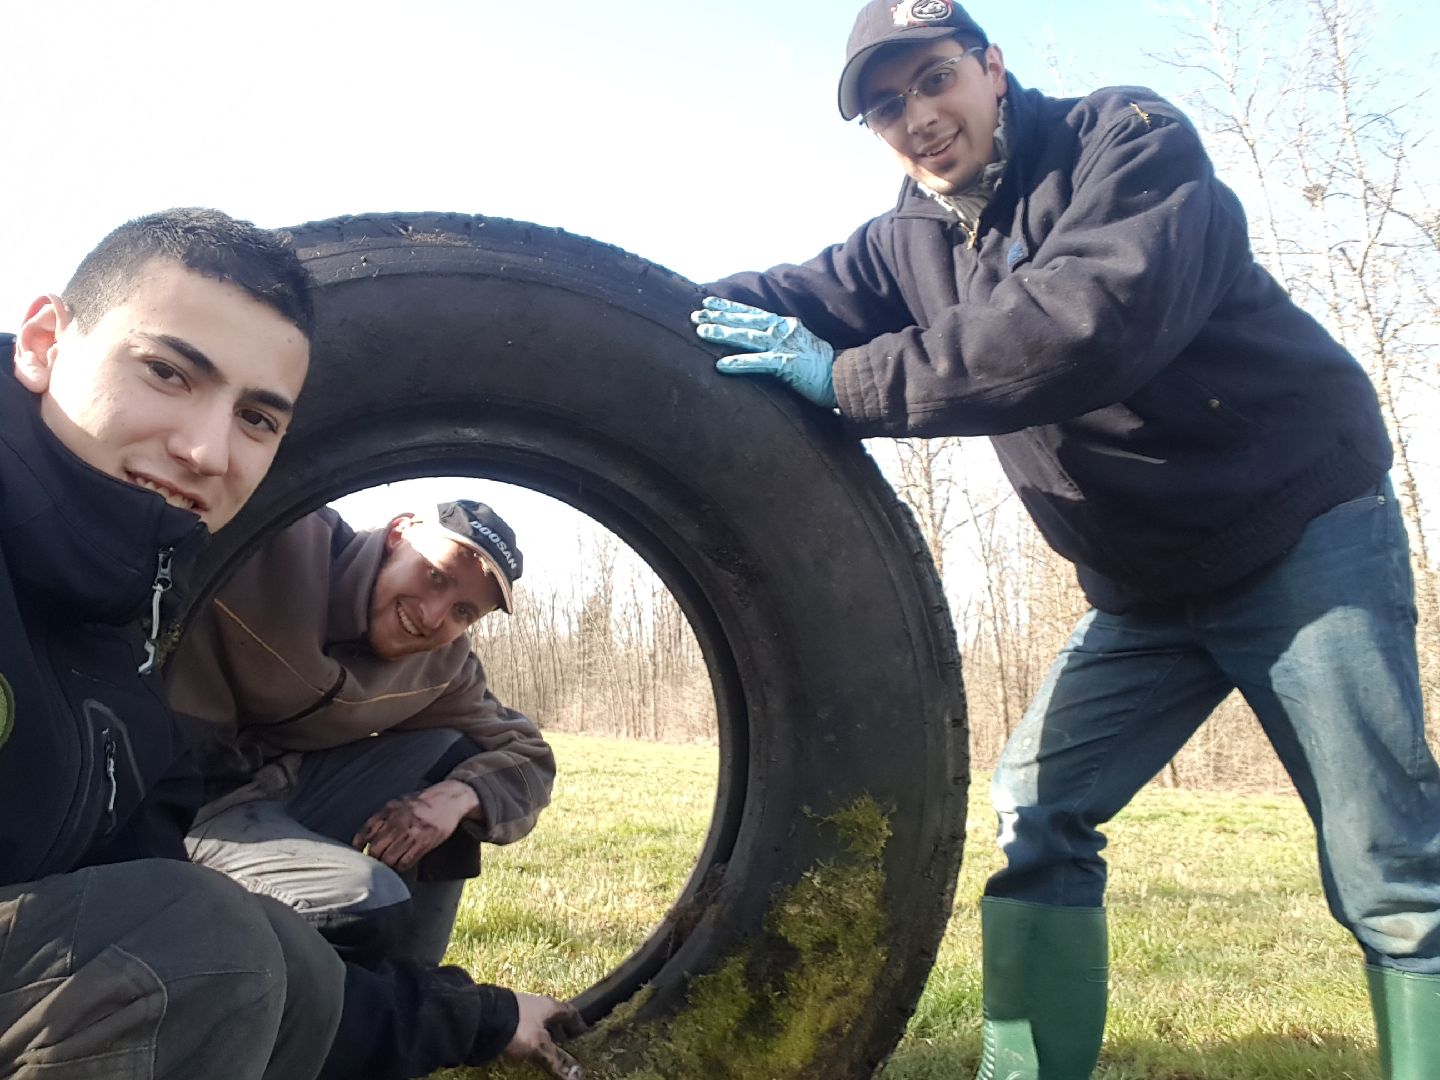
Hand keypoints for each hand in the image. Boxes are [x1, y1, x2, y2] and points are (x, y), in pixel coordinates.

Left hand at [351, 780, 478, 871]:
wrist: (448, 800)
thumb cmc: (422, 802)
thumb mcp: (398, 803)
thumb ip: (381, 817)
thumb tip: (365, 836)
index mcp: (389, 811)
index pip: (366, 832)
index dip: (359, 845)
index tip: (359, 851)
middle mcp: (397, 823)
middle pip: (375, 850)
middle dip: (374, 857)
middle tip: (376, 860)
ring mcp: (410, 834)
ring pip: (388, 859)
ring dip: (387, 864)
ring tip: (389, 863)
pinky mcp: (422, 844)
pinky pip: (405, 863)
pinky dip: (401, 866)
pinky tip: (402, 863)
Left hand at [504, 992, 588, 1079]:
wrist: (479, 1017)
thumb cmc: (517, 1027)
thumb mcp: (540, 1046)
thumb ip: (557, 1060)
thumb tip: (577, 1076)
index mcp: (548, 1006)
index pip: (569, 1012)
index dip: (578, 1024)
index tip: (584, 1035)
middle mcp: (534, 1004)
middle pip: (551, 1018)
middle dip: (558, 1032)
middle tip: (564, 1048)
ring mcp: (516, 1010)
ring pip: (535, 1024)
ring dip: (541, 1037)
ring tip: (543, 1054)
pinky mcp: (502, 1018)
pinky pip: (520, 1029)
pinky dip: (525, 1040)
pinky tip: (522, 1051)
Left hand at [691, 296, 837, 408]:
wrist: (846, 377)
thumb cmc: (822, 366)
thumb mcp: (800, 345)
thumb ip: (780, 341)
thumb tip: (759, 341)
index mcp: (786, 324)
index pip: (752, 312)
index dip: (729, 307)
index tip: (708, 302)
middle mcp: (784, 330)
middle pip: (746, 320)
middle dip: (719, 316)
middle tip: (696, 314)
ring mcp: (785, 346)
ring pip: (748, 336)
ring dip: (723, 333)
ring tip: (701, 331)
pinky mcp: (787, 364)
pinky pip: (758, 362)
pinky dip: (739, 363)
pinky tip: (721, 365)